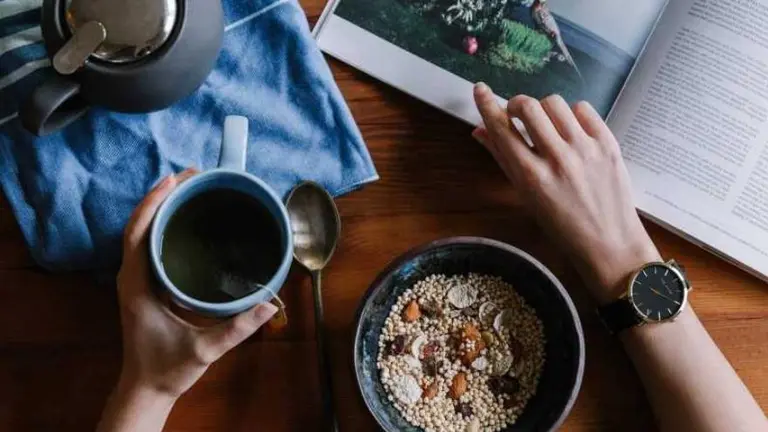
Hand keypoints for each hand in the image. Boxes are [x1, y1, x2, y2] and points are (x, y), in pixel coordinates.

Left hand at [116, 169, 277, 397]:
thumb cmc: (168, 368)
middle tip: (192, 175)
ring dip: (161, 207)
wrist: (146, 388)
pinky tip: (185, 219)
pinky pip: (149, 244)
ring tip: (189, 188)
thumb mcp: (204, 349)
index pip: (138, 232)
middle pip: (139, 224)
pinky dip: (163, 224)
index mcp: (137, 285)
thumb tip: (270, 305)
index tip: (175, 179)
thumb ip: (237, 328)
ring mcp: (136, 279)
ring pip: (142, 232)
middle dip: (161, 196)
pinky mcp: (144, 284)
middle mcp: (131, 276)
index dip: (154, 202)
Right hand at [472, 83, 659, 302]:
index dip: (487, 105)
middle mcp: (557, 158)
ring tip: (547, 124)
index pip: (501, 129)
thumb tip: (480, 131)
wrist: (609, 242)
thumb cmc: (562, 226)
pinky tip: (570, 129)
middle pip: (528, 107)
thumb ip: (503, 160)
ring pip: (555, 103)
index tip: (480, 89)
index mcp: (531, 177)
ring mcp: (585, 148)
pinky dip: (571, 114)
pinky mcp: (608, 143)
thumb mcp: (526, 197)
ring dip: (544, 108)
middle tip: (517, 114)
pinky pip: (583, 109)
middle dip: (516, 104)